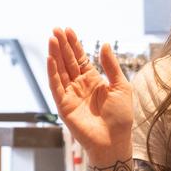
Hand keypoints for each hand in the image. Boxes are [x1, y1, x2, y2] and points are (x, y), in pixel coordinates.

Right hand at [47, 27, 132, 164]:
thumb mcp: (121, 86)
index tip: (68, 30)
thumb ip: (111, 66)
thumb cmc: (121, 117)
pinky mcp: (64, 106)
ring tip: (52, 39)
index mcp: (93, 80)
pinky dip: (52, 73)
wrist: (115, 141)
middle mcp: (80, 86)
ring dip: (55, 55)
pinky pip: (56, 87)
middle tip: (55, 29)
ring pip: (60, 71)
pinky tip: (50, 59)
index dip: (74, 44)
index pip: (80, 58)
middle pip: (68, 62)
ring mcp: (71, 95)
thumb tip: (105, 44)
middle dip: (62, 46)